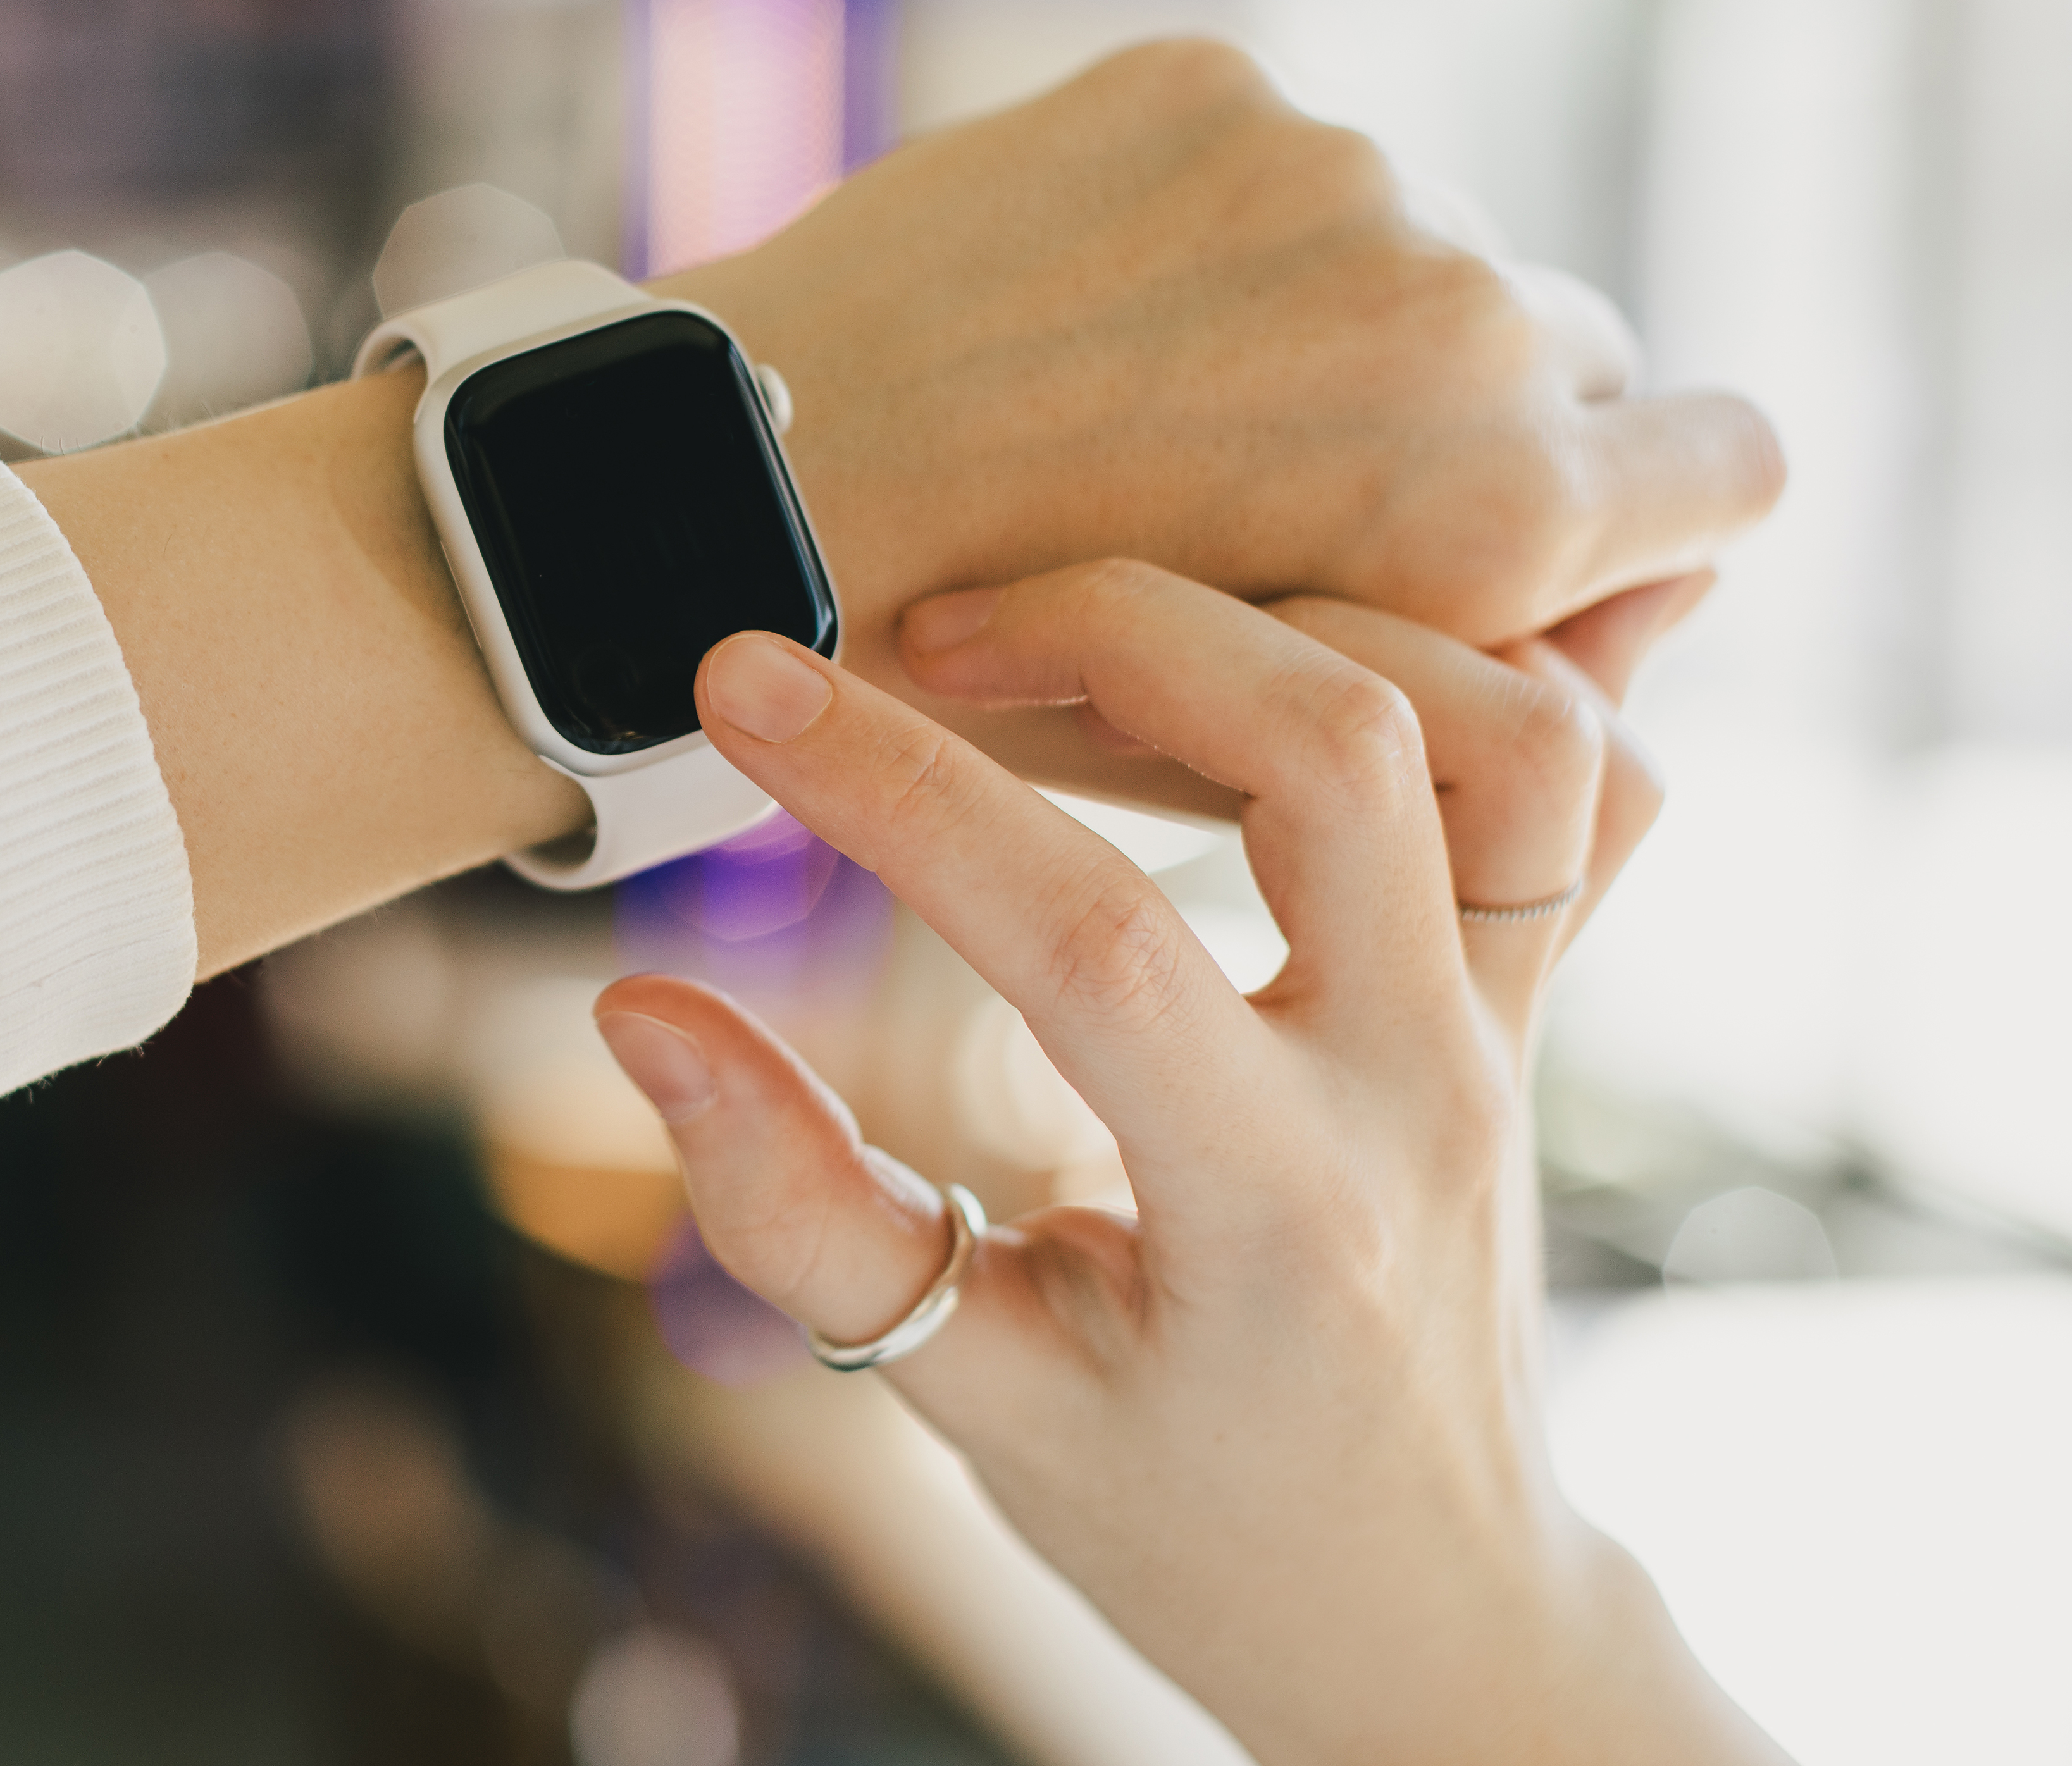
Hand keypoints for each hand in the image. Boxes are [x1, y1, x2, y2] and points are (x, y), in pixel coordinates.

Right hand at [591, 563, 1788, 1765]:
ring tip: (1101, 639)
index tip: (746, 687)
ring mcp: (1510, 1031)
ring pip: (1506, 723)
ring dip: (1301, 622)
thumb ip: (802, 1215)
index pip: (1087, 937)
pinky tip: (1323, 631)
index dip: (895, 791)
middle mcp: (1423, 1087)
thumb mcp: (973, 1400)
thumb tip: (646, 1017)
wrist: (1433, 1613)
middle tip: (930, 634)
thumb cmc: (1194, 1526)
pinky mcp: (1537, 997)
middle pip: (1338, 746)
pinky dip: (1483, 663)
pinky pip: (1590, 775)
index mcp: (1275, 1212)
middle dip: (1110, 624)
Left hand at [654, 36, 1782, 666]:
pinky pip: (1281, 155)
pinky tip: (1073, 313)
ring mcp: (1340, 179)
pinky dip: (1211, 225)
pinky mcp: (1208, 90)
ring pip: (1419, 239)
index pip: (1731, 465)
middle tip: (1299, 481)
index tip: (1538, 529)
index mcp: (1504, 515)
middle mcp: (1466, 322)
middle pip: (1570, 344)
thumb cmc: (992, 684)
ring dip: (1337, 309)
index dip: (1652, 500)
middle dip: (1472, 412)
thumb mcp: (1261, 753)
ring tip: (1145, 405)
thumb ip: (1480, 672)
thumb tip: (1641, 585)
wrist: (750, 507)